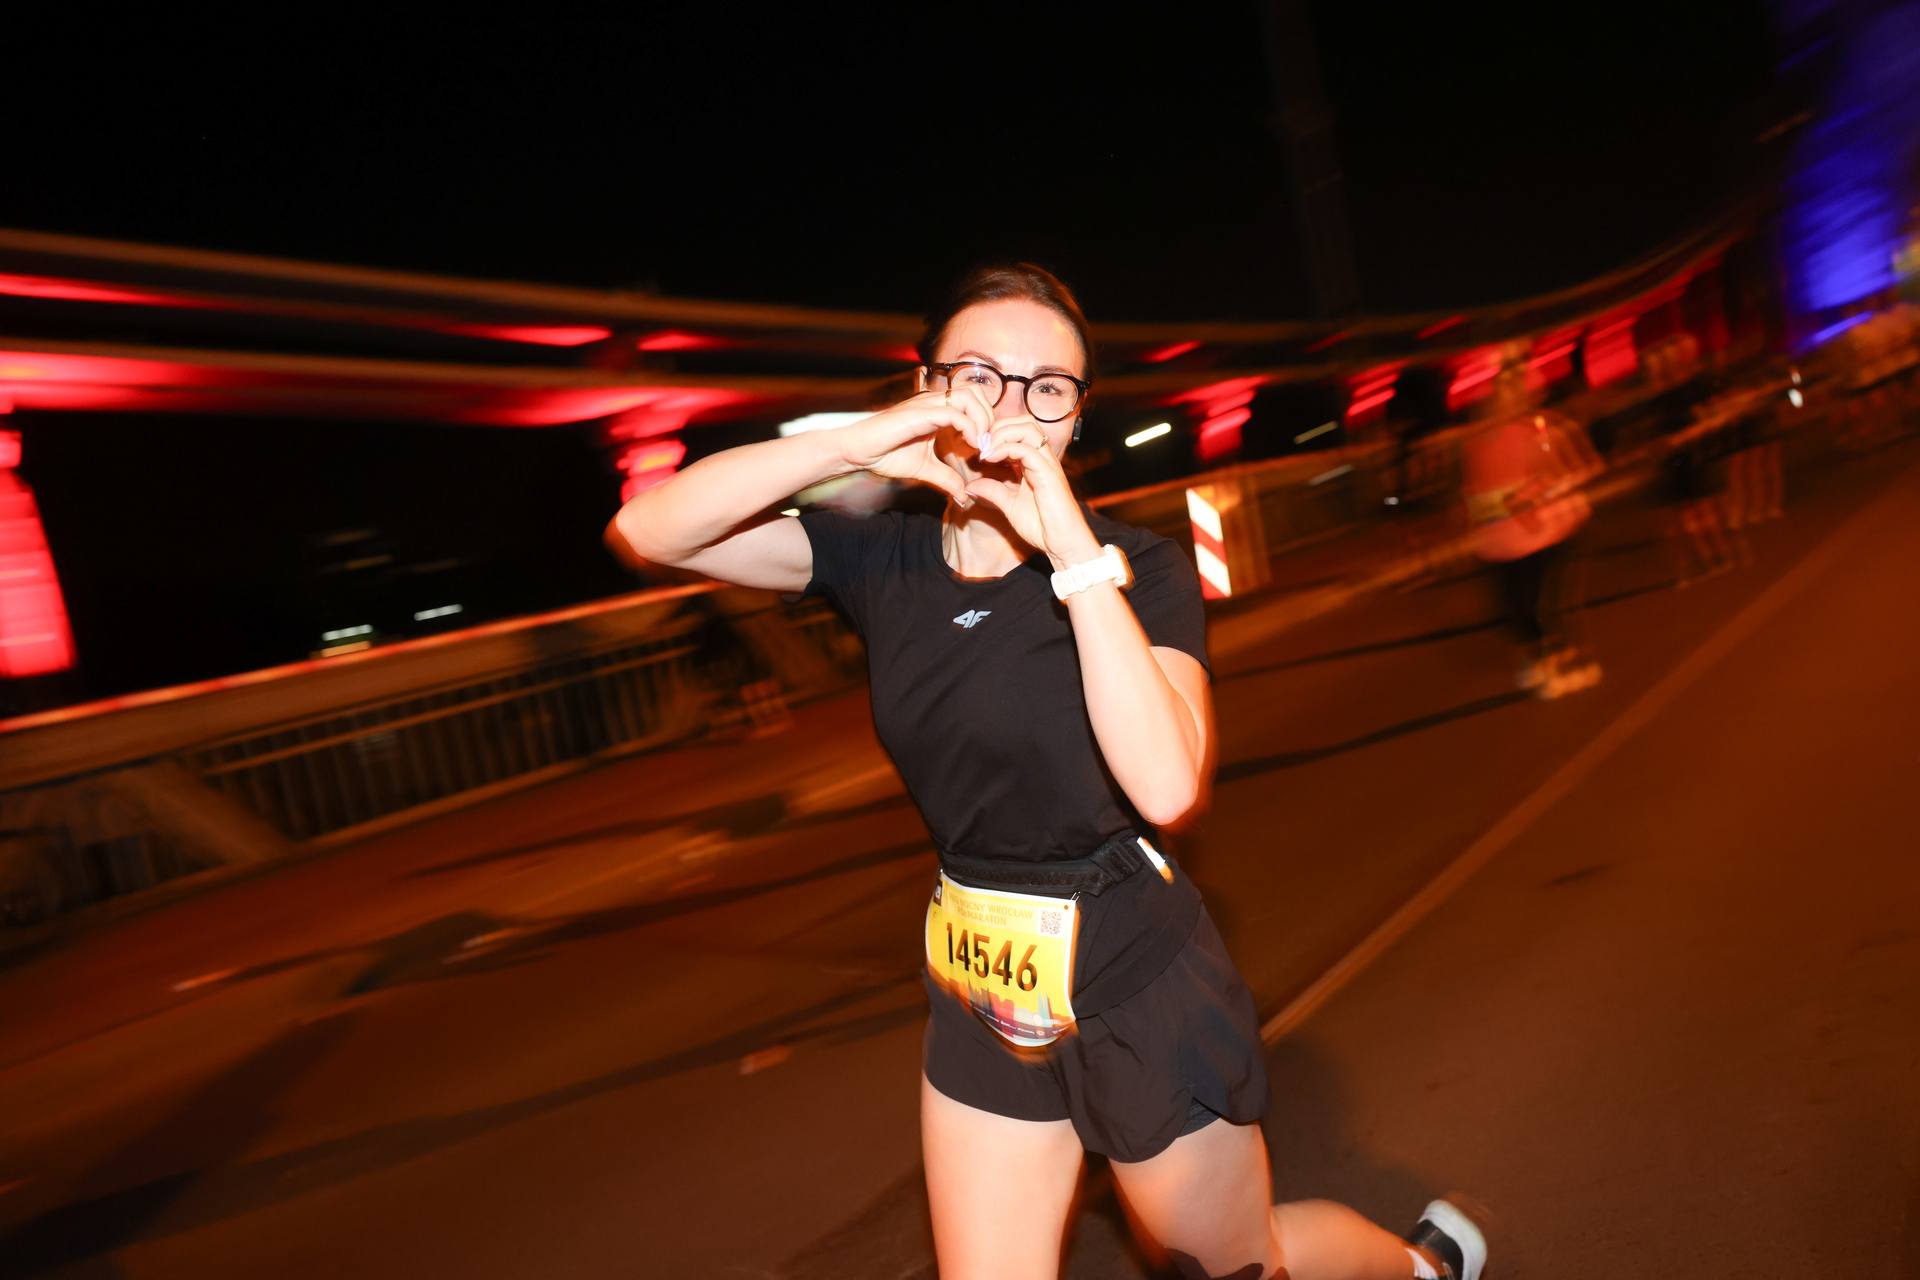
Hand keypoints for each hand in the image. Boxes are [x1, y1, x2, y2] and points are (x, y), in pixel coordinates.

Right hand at [833, 386, 993, 506]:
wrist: (857, 452)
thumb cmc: (885, 455)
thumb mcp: (924, 469)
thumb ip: (946, 479)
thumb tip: (963, 496)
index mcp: (937, 410)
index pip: (974, 402)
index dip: (986, 422)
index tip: (986, 448)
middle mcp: (934, 402)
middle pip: (976, 392)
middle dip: (988, 417)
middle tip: (986, 444)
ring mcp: (927, 404)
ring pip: (969, 396)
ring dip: (981, 419)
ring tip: (979, 444)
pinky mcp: (920, 413)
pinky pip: (954, 413)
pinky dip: (968, 428)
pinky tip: (968, 446)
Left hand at [961, 418, 1100, 567]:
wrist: (1063, 544)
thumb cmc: (1042, 526)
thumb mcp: (1009, 506)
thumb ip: (992, 492)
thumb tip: (970, 487)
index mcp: (1035, 462)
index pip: (1018, 430)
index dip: (996, 433)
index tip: (977, 449)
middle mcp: (1043, 458)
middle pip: (1024, 422)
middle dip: (998, 427)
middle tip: (980, 446)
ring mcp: (1047, 464)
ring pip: (1027, 429)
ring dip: (1001, 434)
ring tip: (985, 451)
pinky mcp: (1049, 474)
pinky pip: (1027, 450)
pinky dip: (1006, 448)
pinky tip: (990, 459)